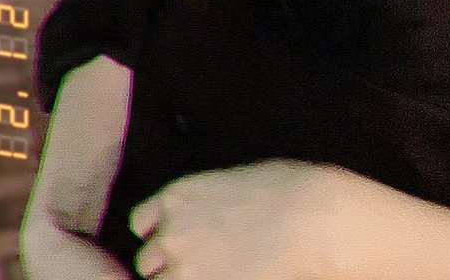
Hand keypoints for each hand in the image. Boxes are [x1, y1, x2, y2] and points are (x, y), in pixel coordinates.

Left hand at [129, 158, 332, 279]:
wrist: (308, 218)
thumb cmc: (285, 190)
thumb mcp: (235, 181)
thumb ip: (205, 201)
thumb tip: (205, 215)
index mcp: (179, 195)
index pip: (141, 222)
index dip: (157, 232)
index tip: (175, 239)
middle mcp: (172, 231)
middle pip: (147, 261)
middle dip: (166, 263)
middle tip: (197, 263)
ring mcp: (184, 267)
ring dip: (178, 279)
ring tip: (210, 272)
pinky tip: (225, 277)